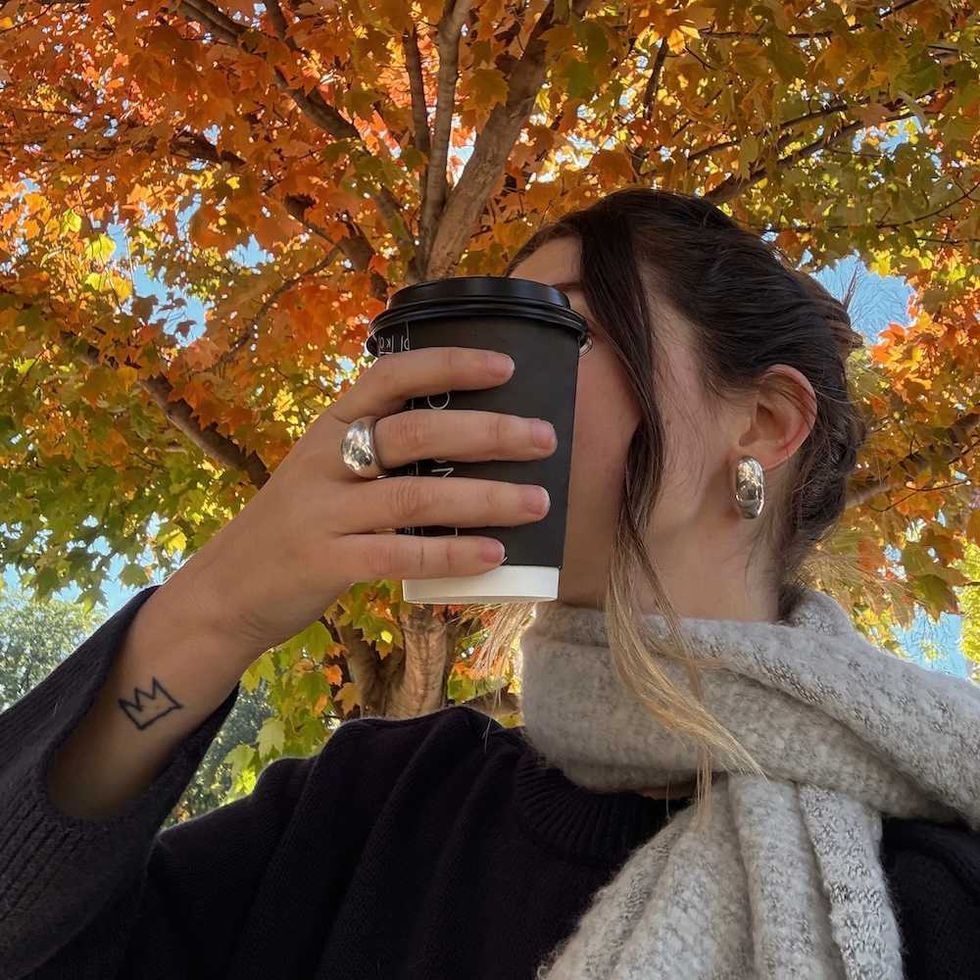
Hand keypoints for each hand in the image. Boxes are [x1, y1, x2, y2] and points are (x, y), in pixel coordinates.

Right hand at [168, 346, 556, 661]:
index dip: (448, 365)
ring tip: (538, 502)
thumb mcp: (325, 472)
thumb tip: (470, 445)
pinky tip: (492, 553)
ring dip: (483, 497)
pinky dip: (449, 553)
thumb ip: (379, 454)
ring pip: (413, 496)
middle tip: (543, 438)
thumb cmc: (297, 524)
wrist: (227, 589)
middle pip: (414, 434)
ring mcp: (322, 513)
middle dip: (485, 432)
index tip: (506, 366)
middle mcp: (325, 462)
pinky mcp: (324, 563)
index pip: (390, 376)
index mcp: (330, 428)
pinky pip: (397, 555)